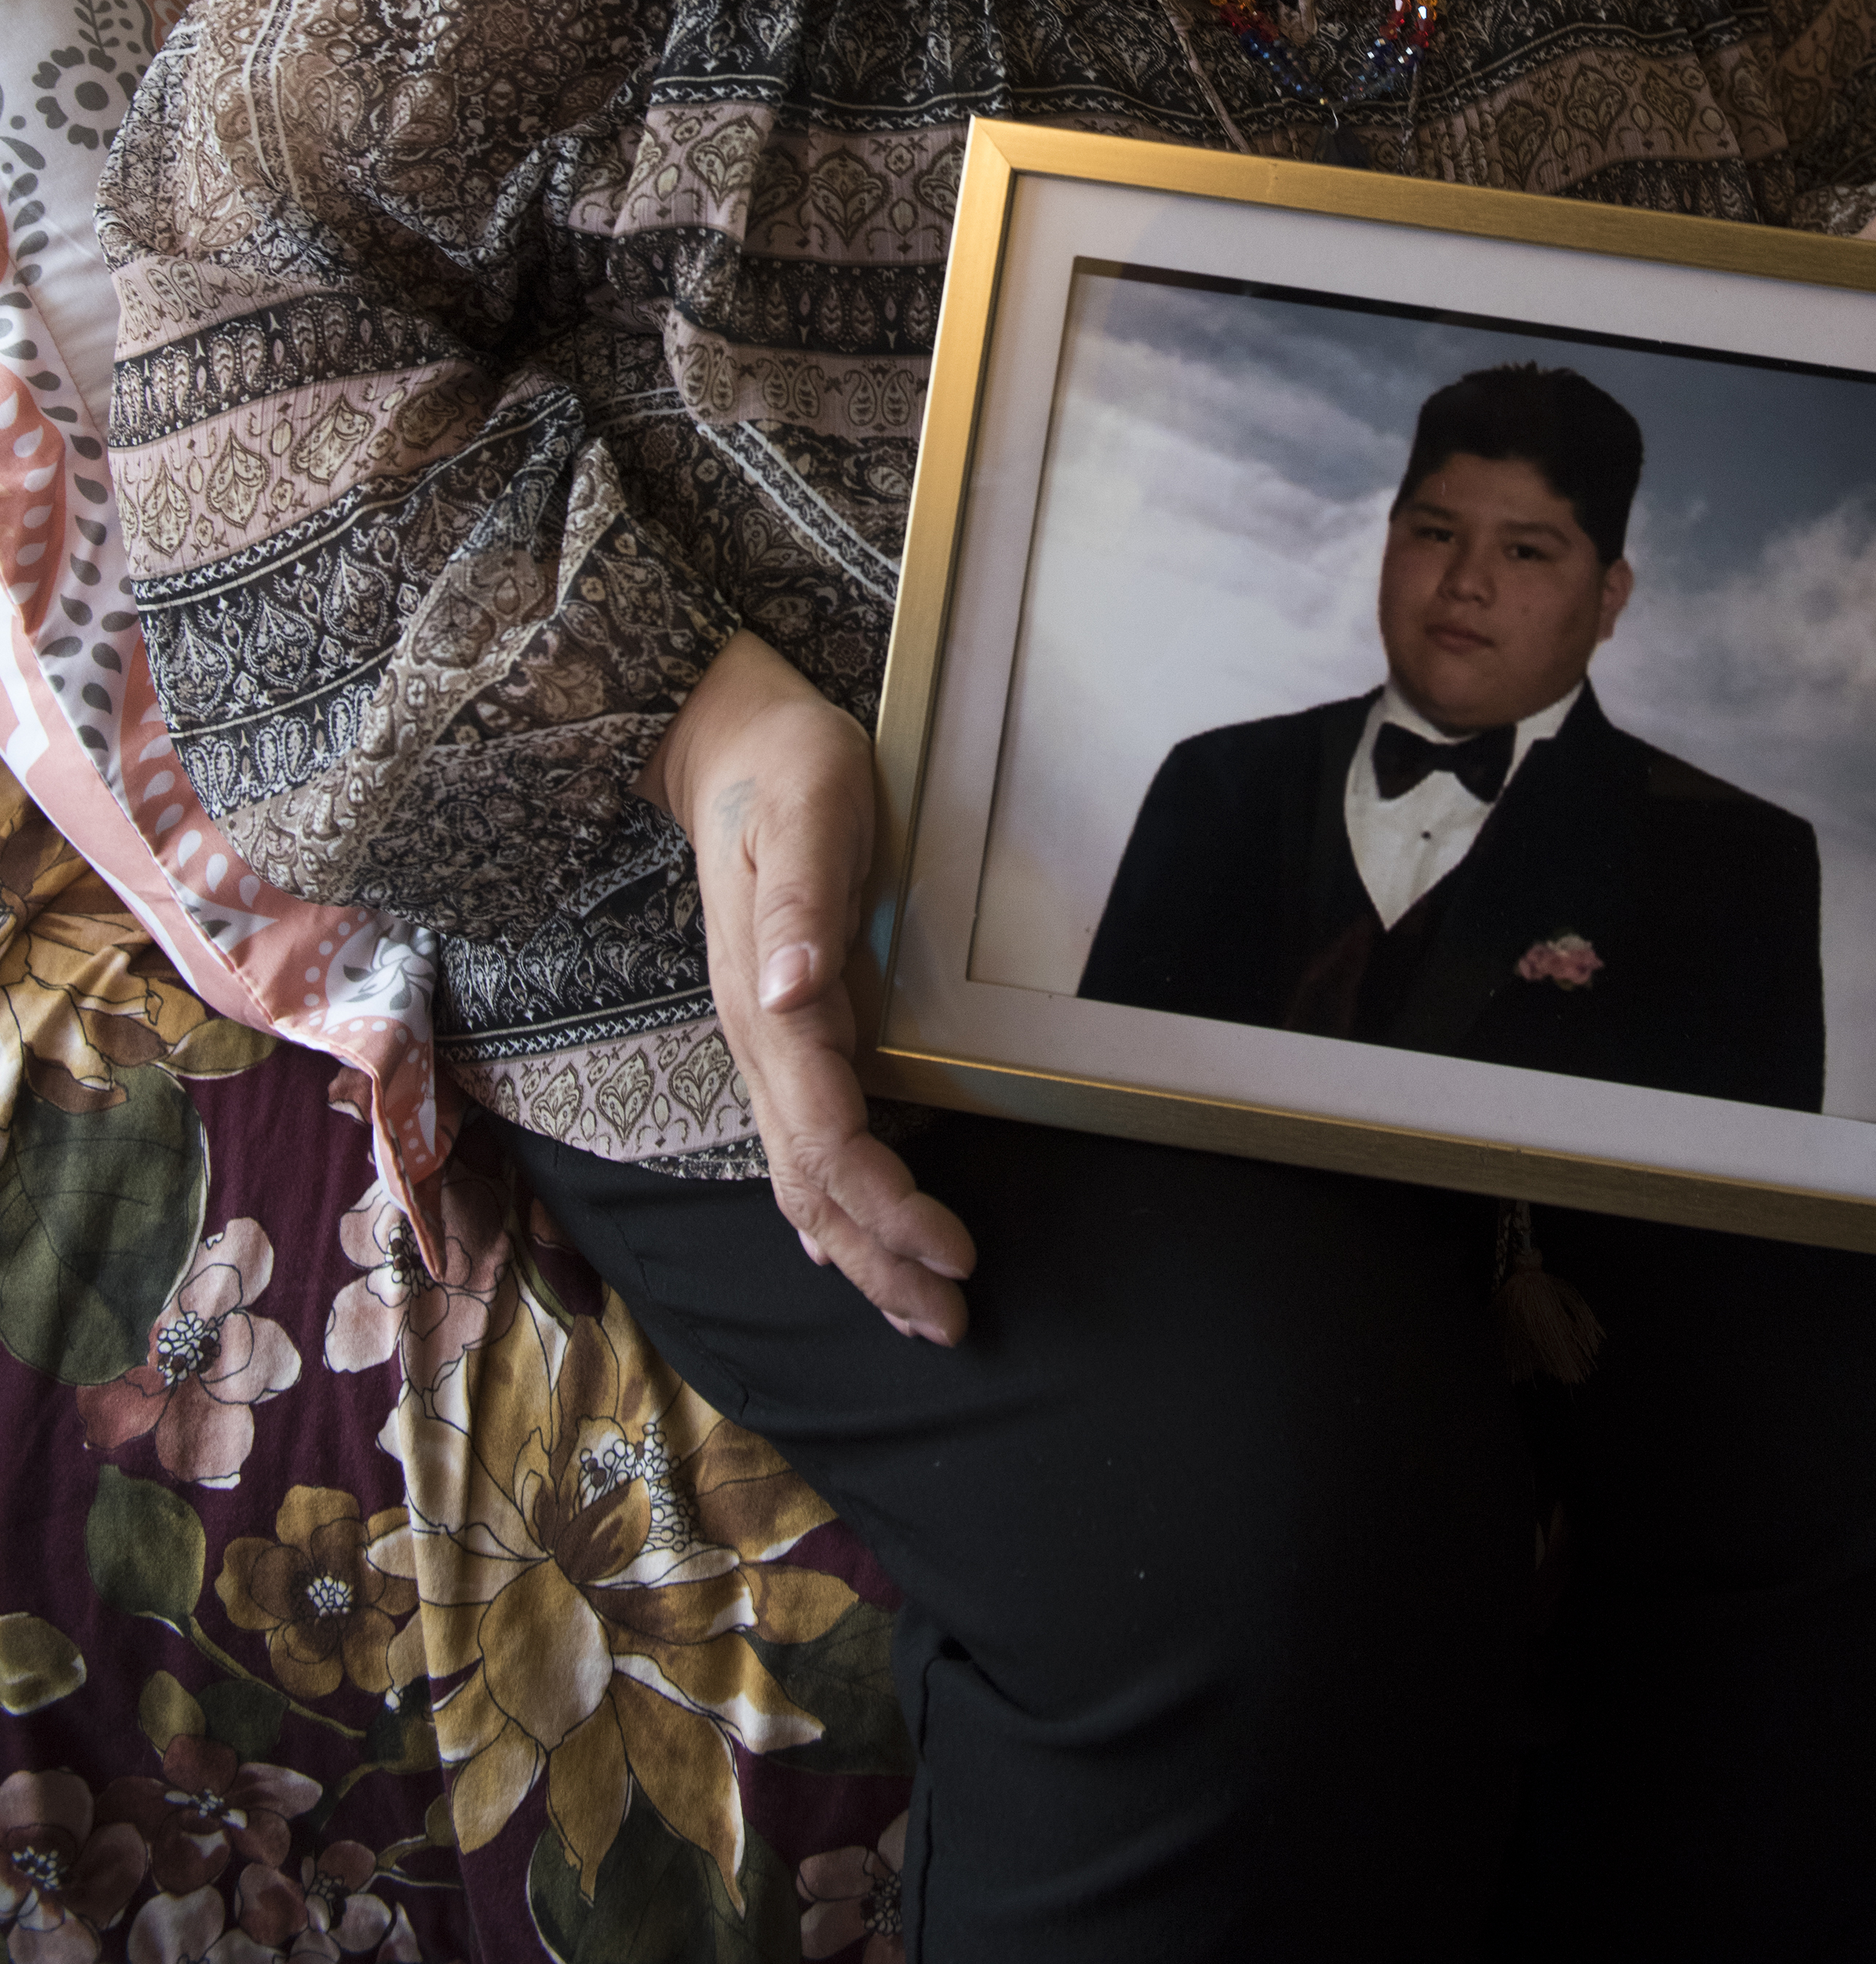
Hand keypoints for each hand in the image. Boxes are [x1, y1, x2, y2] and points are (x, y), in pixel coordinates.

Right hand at [639, 631, 974, 1342]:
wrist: (726, 744)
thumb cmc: (787, 766)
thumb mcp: (809, 803)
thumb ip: (804, 894)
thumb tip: (794, 988)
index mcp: (769, 1002)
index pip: (826, 1138)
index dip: (888, 1205)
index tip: (956, 1251)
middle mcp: (760, 1039)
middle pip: (812, 1186)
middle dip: (880, 1264)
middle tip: (954, 1324)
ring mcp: (765, 1040)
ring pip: (803, 1179)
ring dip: (860, 1253)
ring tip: (925, 1311)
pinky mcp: (782, 1030)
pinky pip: (801, 1143)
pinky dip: (833, 1209)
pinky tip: (852, 1245)